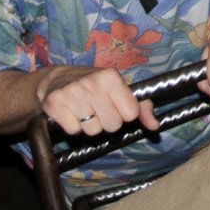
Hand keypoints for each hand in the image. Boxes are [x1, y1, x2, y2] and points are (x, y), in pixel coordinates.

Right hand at [34, 64, 158, 135]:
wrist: (55, 80)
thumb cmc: (94, 85)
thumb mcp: (120, 89)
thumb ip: (141, 106)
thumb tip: (155, 125)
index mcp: (111, 77)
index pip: (131, 113)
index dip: (124, 114)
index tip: (116, 106)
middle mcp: (92, 83)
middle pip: (113, 125)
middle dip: (107, 122)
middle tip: (98, 110)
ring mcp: (72, 93)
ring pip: (93, 131)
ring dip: (89, 126)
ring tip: (84, 111)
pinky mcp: (55, 105)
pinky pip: (74, 131)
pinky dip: (73, 127)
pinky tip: (71, 114)